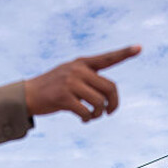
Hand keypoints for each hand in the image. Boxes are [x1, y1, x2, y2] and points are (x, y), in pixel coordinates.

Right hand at [25, 45, 140, 121]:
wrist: (28, 95)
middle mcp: (77, 70)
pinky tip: (84, 119)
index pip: (107, 58)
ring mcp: (70, 82)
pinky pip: (86, 111)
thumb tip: (108, 97)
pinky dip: (88, 119)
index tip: (139, 48)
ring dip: (99, 113)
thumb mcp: (70, 76)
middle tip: (110, 112)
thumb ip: (88, 79)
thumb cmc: (53, 88)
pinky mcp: (64, 97)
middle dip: (114, 103)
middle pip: (109, 87)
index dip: (124, 53)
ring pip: (99, 102)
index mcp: (81, 63)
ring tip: (92, 116)